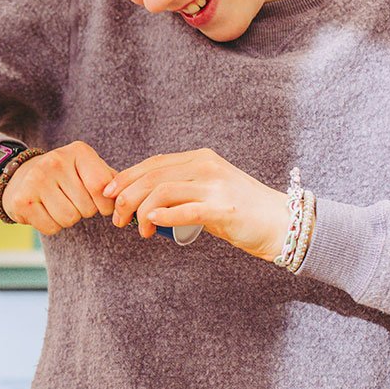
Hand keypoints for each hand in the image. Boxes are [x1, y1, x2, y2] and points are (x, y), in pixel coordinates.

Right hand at [1, 141, 116, 236]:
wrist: (22, 175)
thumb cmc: (66, 175)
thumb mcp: (89, 169)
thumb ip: (112, 181)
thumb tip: (130, 199)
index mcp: (78, 152)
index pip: (102, 186)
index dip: (106, 204)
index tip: (102, 206)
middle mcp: (55, 162)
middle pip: (87, 207)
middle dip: (84, 211)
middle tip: (72, 199)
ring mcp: (36, 180)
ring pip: (70, 219)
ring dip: (68, 219)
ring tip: (59, 204)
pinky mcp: (22, 201)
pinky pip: (51, 228)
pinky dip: (52, 226)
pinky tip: (45, 210)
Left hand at [103, 148, 288, 259]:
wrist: (282, 223)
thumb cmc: (242, 211)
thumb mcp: (209, 192)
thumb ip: (181, 191)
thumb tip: (145, 204)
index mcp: (201, 159)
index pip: (153, 163)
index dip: (126, 177)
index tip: (108, 194)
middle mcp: (206, 166)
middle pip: (152, 176)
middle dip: (126, 197)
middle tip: (117, 219)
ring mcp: (215, 186)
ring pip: (162, 191)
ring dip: (141, 211)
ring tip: (138, 229)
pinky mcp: (223, 208)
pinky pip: (185, 210)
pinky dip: (163, 217)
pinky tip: (151, 224)